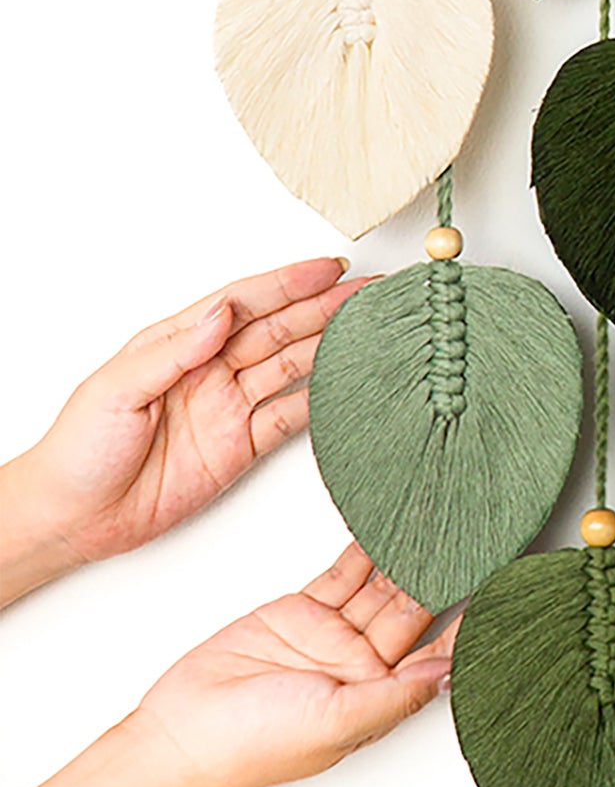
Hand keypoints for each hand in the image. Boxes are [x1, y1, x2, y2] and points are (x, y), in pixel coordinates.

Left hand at [0, 257, 362, 601]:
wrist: (74, 517)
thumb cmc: (79, 449)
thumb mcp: (117, 388)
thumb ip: (174, 351)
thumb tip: (220, 314)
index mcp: (177, 344)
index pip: (241, 303)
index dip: (286, 284)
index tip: (327, 269)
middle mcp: (208, 370)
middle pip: (275, 330)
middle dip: (322, 307)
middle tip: (366, 291)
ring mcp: (227, 407)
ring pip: (289, 367)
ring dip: (328, 346)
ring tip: (368, 327)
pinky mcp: (239, 448)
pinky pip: (288, 418)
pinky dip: (321, 401)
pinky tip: (346, 383)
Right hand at [133, 544, 455, 786]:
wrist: (182, 733)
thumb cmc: (253, 747)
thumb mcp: (335, 724)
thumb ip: (395, 697)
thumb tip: (452, 676)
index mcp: (380, 697)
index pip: (439, 653)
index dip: (470, 622)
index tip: (505, 589)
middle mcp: (363, 666)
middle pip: (415, 612)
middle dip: (445, 575)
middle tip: (478, 535)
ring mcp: (333, 636)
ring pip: (383, 587)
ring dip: (409, 556)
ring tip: (442, 520)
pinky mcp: (302, 612)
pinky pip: (343, 575)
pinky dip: (364, 550)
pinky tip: (388, 528)